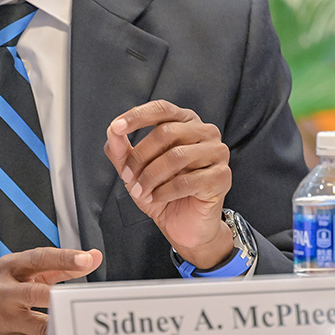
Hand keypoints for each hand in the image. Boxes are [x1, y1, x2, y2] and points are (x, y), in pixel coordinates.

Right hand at [0, 247, 102, 334]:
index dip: (65, 259)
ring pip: (39, 325)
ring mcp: (3, 319)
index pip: (40, 259)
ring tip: (80, 325)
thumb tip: (92, 258)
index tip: (87, 259)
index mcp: (9, 268)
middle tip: (84, 297)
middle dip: (61, 296)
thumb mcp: (16, 272)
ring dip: (61, 325)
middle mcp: (3, 292)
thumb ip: (56, 267)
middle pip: (36, 293)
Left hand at [104, 100, 233, 268]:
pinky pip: (187, 181)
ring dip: (151, 177)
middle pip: (166, 133)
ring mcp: (218, 153)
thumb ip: (122, 150)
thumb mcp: (135, 170)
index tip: (116, 127)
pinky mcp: (222, 177)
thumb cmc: (162, 192)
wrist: (185, 226)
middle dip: (140, 157)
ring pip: (176, 156)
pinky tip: (157, 198)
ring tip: (141, 192)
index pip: (161, 109)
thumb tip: (112, 130)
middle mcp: (205, 132)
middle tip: (128, 177)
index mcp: (185, 122)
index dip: (137, 116)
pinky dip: (165, 191)